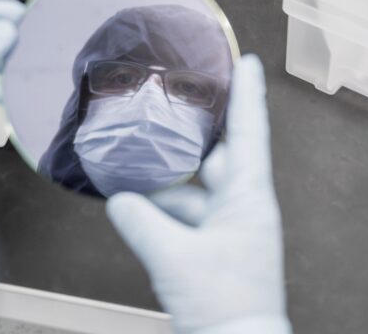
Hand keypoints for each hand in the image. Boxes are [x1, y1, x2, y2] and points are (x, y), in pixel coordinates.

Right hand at [106, 55, 290, 333]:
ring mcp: (230, 227)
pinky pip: (189, 214)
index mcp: (247, 199)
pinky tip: (139, 204)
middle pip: (220, 153)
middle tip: (178, 100)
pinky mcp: (216, 246)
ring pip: (198, 186)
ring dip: (171, 177)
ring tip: (138, 159)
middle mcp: (243, 206)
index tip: (247, 61)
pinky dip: (165, 207)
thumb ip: (141, 222)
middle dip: (197, 128)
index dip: (248, 94)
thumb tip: (119, 199)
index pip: (249, 133)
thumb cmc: (223, 305)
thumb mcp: (175, 258)